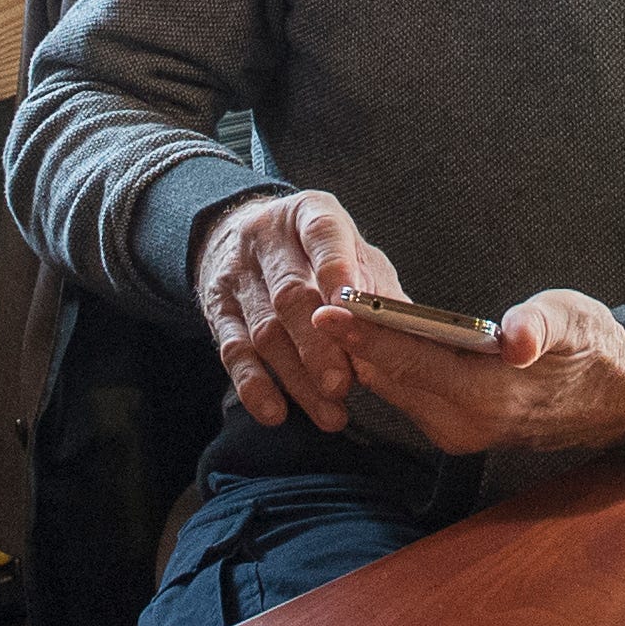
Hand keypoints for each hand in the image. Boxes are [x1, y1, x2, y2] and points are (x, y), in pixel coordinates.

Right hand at [193, 190, 397, 430]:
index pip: (323, 234)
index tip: (351, 306)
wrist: (239, 234)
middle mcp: (267, 238)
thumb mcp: (353, 252)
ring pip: (265, 330)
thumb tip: (408, 335)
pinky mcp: (216, 309)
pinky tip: (277, 412)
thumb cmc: (318, 253)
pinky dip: (254, 386)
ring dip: (297, 377)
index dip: (337, 269)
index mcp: (310, 213)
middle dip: (318, 344)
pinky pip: (232, 351)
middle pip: (292, 293)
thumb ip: (377, 290)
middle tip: (343, 384)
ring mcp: (237, 273)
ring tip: (331, 412)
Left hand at [346, 287, 624, 457]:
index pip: (414, 363)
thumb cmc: (588, 348)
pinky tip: (360, 329)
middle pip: (390, 377)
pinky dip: (381, 360)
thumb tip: (518, 339)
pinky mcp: (449, 425)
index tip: (327, 310)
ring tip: (324, 304)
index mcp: (490, 398)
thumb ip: (541, 326)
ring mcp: (453, 430)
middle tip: (308, 293)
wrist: (609, 397)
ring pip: (390, 386)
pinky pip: (402, 390)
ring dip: (360, 350)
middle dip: (350, 339)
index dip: (369, 335)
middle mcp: (463, 425)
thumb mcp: (574, 322)